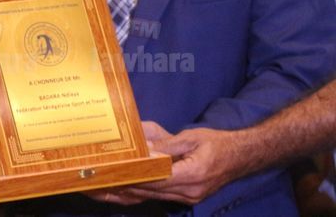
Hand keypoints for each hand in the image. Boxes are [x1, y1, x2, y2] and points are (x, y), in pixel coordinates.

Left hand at [87, 123, 243, 205]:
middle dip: (120, 185)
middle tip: (93, 179)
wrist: (242, 157)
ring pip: (149, 196)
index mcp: (192, 175)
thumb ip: (167, 145)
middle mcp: (188, 191)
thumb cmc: (217, 143)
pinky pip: (156, 197)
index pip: (155, 178)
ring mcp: (186, 197)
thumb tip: (144, 148)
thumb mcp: (192, 137)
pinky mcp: (184, 197)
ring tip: (96, 187)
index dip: (131, 175)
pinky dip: (136, 194)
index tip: (109, 170)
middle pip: (147, 190)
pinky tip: (117, 191)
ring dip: (124, 192)